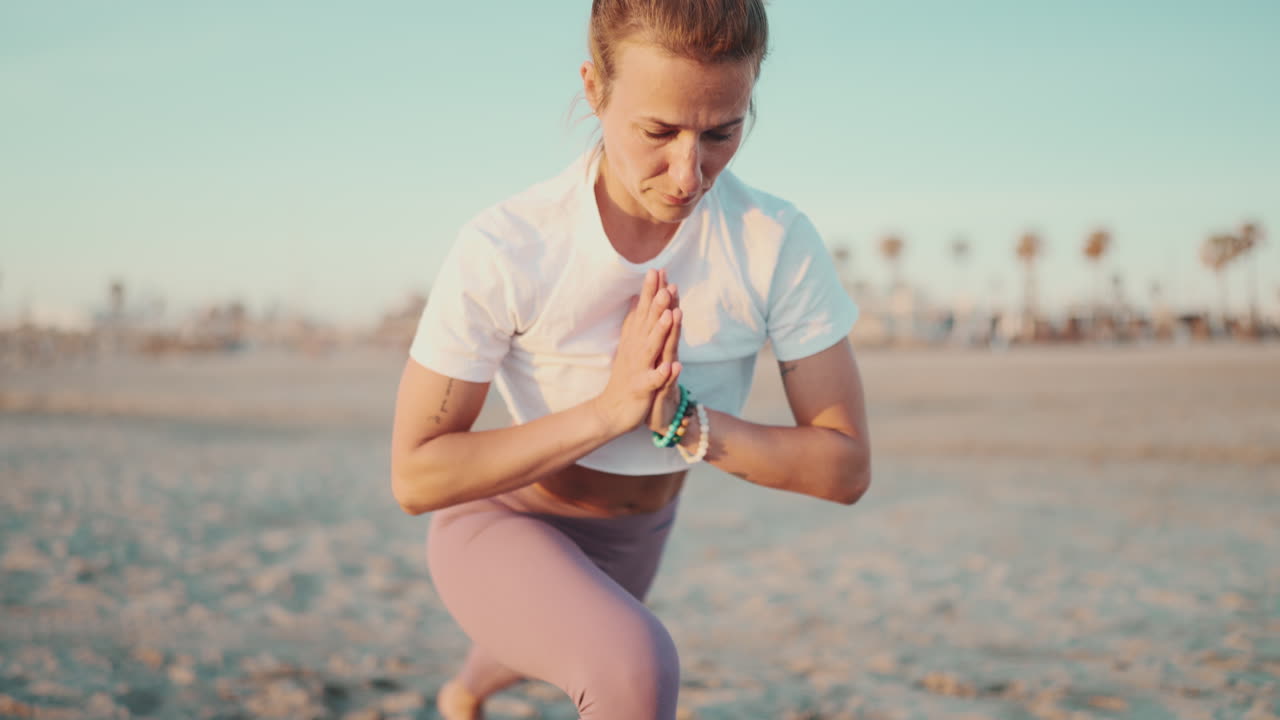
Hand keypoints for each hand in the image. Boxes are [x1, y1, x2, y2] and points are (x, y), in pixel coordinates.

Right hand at [592, 269, 679, 435]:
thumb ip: (636, 323)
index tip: (658, 269)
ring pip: (651, 348)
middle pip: (648, 324)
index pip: (644, 311)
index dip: (651, 291)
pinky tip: (672, 367)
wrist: (611, 411)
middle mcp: (636, 350)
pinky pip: (653, 381)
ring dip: (660, 331)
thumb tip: (639, 299)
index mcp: (636, 340)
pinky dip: (661, 374)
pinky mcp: (641, 389)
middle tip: (667, 282)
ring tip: (670, 315)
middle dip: (657, 304)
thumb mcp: (631, 347)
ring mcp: (638, 368)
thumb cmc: (626, 378)